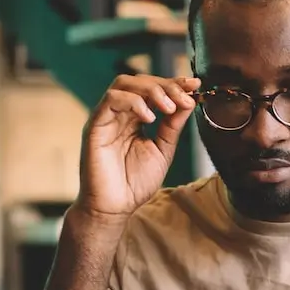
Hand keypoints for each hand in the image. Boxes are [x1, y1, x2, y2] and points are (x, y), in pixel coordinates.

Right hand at [75, 74, 200, 223]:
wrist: (115, 208)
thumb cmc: (135, 183)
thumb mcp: (163, 150)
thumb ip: (173, 126)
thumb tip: (189, 100)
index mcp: (134, 118)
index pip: (152, 90)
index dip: (173, 83)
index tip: (195, 85)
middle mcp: (119, 114)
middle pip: (139, 81)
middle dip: (166, 85)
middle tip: (184, 97)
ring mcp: (106, 118)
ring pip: (124, 84)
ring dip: (151, 91)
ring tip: (168, 108)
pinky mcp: (95, 126)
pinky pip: (111, 101)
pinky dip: (133, 103)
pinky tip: (149, 118)